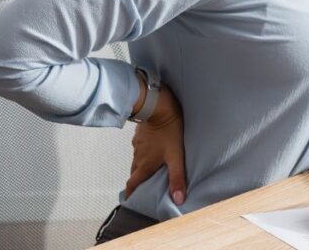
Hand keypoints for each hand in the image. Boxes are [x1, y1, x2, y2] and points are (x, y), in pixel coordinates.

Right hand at [125, 82, 186, 205]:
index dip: (131, 193)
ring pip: (137, 160)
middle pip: (135, 173)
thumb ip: (177, 177)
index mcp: (144, 165)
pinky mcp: (139, 134)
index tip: (130, 200)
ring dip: (141, 166)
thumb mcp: (176, 156)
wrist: (158, 107)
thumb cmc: (168, 132)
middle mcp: (138, 157)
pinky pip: (139, 148)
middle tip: (144, 187)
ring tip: (151, 169)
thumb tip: (178, 200)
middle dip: (137, 181)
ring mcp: (137, 145)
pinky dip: (144, 153)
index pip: (132, 184)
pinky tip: (153, 150)